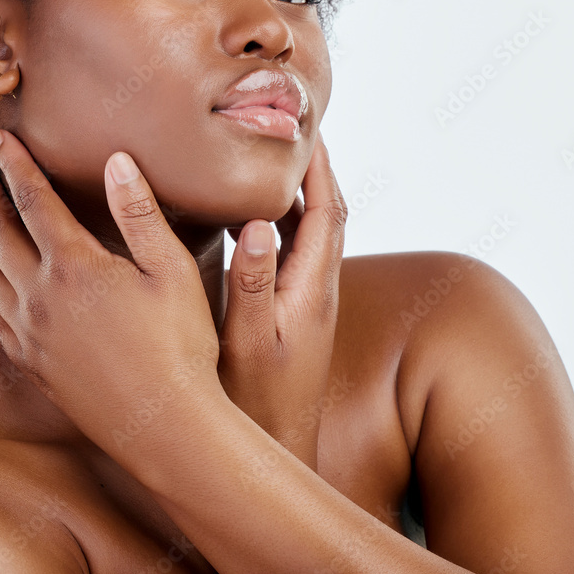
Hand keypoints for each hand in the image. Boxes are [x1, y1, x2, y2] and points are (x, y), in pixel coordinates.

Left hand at [0, 130, 224, 466]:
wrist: (165, 427)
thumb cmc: (180, 344)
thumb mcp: (170, 269)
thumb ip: (138, 212)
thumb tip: (116, 161)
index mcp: (74, 266)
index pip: (34, 201)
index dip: (16, 165)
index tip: (0, 139)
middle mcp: (41, 296)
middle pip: (1, 235)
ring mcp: (32, 334)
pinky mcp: (33, 364)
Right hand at [217, 130, 346, 471]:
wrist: (277, 448)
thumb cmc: (257, 402)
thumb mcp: (246, 342)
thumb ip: (252, 283)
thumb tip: (258, 223)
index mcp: (312, 288)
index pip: (325, 211)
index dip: (320, 166)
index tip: (308, 126)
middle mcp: (319, 289)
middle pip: (327, 213)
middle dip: (315, 169)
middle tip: (293, 131)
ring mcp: (309, 300)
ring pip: (311, 231)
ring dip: (300, 192)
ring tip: (273, 161)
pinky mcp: (296, 311)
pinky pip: (293, 250)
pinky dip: (281, 221)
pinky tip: (253, 217)